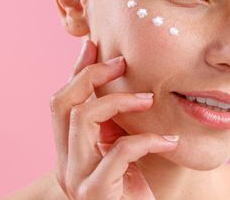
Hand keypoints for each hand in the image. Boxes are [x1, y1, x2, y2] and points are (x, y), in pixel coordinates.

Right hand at [49, 39, 178, 199]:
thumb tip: (119, 79)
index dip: (78, 69)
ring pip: (82, 118)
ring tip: (149, 100)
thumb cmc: (137, 191)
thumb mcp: (123, 150)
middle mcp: (65, 163)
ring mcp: (77, 179)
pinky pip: (118, 151)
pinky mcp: (96, 193)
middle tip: (121, 63)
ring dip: (120, 101)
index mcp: (68, 150)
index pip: (63, 100)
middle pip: (60, 103)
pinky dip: (146, 139)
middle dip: (89, 75)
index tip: (95, 44)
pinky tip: (169, 140)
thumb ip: (115, 123)